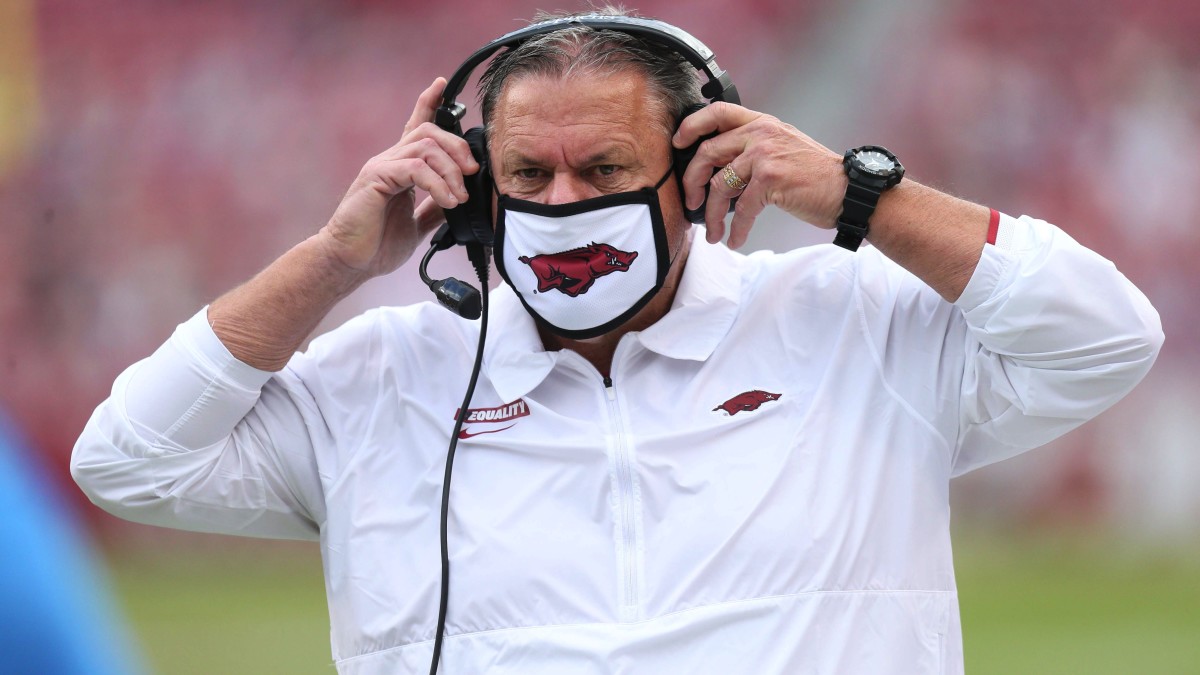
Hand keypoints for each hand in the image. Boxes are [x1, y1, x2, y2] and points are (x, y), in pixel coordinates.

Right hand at [318, 77, 478, 279]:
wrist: (350, 262)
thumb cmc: (376, 244)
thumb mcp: (417, 224)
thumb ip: (434, 208)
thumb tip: (458, 200)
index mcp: (400, 167)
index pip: (415, 126)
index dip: (429, 102)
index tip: (443, 84)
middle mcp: (390, 160)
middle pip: (430, 131)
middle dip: (458, 148)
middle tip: (472, 173)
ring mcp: (381, 166)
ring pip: (426, 146)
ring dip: (451, 171)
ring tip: (458, 197)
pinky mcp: (376, 178)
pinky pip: (415, 168)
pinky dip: (437, 183)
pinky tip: (447, 201)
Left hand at [672, 103, 845, 247]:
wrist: (848, 191)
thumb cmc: (815, 176)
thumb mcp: (783, 148)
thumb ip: (752, 148)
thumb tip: (718, 171)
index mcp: (762, 123)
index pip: (718, 112)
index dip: (692, 126)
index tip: (678, 143)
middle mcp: (761, 134)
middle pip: (707, 153)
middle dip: (691, 182)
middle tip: (691, 204)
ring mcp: (765, 155)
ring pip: (720, 185)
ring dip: (712, 215)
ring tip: (713, 233)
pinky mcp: (771, 179)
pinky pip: (741, 209)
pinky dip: (735, 229)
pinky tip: (734, 239)